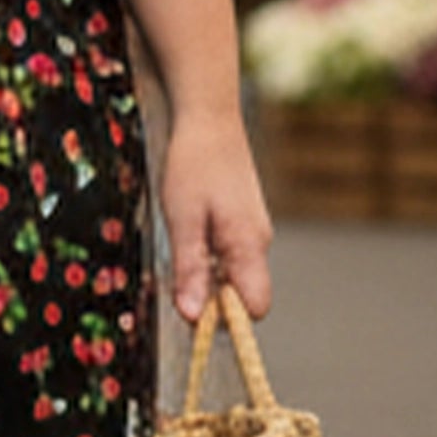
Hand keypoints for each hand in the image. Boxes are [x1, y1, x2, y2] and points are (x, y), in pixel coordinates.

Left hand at [160, 107, 273, 323]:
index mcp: (249, 246)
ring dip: (207, 274)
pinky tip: (191, 232)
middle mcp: (259, 243)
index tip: (192, 308)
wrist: (209, 118)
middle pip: (243, 294)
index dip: (226, 318)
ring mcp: (254, 231)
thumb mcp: (182, 219)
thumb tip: (191, 316)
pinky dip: (210, 256)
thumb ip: (190, 269)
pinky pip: (231, 255)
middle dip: (211, 297)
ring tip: (183, 243)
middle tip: (177, 272)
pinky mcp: (244, 221)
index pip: (255, 307)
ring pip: (234, 274)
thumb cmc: (193, 165)